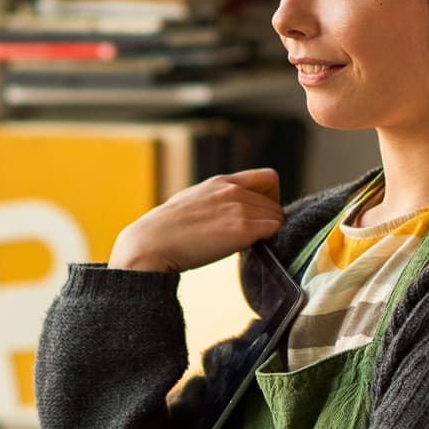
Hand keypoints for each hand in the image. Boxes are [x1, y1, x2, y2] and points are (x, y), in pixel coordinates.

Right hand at [108, 168, 283, 273]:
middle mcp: (232, 190)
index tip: (258, 215)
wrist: (151, 243)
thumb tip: (222, 215)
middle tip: (251, 238)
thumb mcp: (191, 202)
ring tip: (246, 245)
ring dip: (268, 233)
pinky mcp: (242, 229)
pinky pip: (273, 230)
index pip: (268, 178)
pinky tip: (248, 250)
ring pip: (277, 217)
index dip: (270, 198)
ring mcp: (238, 208)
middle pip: (275, 203)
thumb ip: (213, 202)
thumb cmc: (164, 230)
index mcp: (220, 181)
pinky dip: (268, 241)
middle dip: (268, 221)